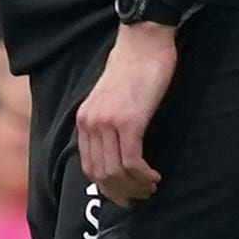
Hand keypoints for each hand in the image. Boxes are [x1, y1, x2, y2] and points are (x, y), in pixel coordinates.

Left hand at [77, 19, 177, 201]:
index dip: (107, 187)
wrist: (143, 42)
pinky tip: (154, 176)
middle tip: (140, 196)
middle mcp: (90, 123)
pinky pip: (132, 161)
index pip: (88, 166)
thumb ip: (108, 123)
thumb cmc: (133, 69)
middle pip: (100, 174)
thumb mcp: (110, 99)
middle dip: (122, 192)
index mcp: (83, 119)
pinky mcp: (129, 121)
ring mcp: (108, 122)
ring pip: (116, 172)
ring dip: (135, 186)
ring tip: (150, 186)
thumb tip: (118, 152)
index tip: (124, 195)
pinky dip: (143, 174)